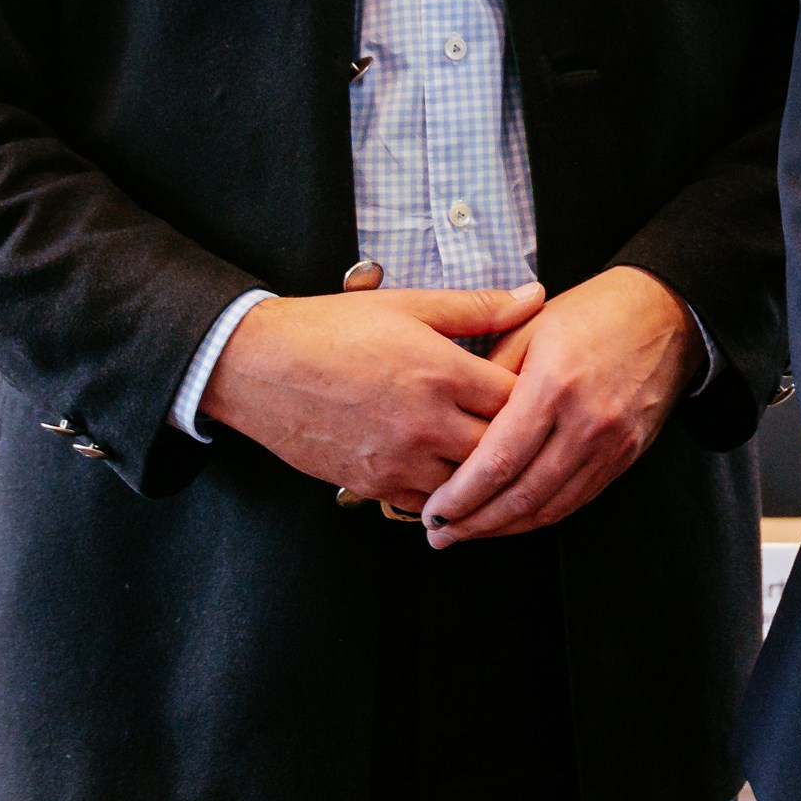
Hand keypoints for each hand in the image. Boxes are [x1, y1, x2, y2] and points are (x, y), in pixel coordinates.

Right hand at [196, 279, 540, 506]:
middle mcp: (424, 423)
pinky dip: (448, 496)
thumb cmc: (331, 329)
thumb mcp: (409, 304)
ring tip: (498, 458)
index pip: (517, 398)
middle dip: (519, 440)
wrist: (258, 367)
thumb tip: (534, 294)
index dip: (536, 395)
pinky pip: (428, 505)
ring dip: (484, 474)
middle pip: (500, 449)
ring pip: (468, 485)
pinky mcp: (373, 485)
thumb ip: (478, 306)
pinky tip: (455, 479)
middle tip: (530, 430)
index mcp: (440, 372)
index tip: (542, 389)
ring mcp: (398, 461)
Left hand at [419, 267, 699, 544]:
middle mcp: (586, 421)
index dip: (460, 497)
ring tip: (467, 533)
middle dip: (473, 523)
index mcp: (554, 385)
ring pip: (549, 508)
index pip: (497, 461)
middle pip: (521, 495)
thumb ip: (489, 379)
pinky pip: (576, 500)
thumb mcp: (528, 326)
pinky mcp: (626, 456)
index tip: (431, 511)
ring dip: (504, 529)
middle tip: (439, 535)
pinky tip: (512, 519)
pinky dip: (539, 516)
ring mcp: (611, 444)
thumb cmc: (593, 313)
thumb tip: (454, 427)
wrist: (664, 313)